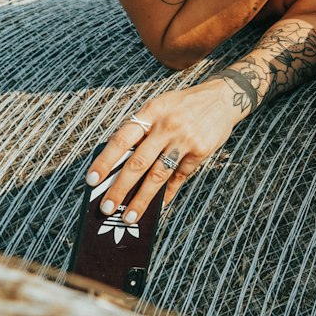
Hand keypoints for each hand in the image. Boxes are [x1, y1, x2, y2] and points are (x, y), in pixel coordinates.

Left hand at [88, 80, 245, 221]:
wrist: (224, 97)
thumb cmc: (184, 105)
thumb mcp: (160, 107)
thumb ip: (142, 129)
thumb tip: (119, 163)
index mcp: (151, 111)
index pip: (122, 139)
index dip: (105, 161)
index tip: (91, 180)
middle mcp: (167, 125)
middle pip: (138, 162)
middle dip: (120, 188)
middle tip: (106, 207)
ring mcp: (185, 140)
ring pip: (158, 175)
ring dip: (142, 199)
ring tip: (130, 217)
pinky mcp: (200, 151)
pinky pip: (179, 177)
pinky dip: (167, 194)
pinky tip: (158, 207)